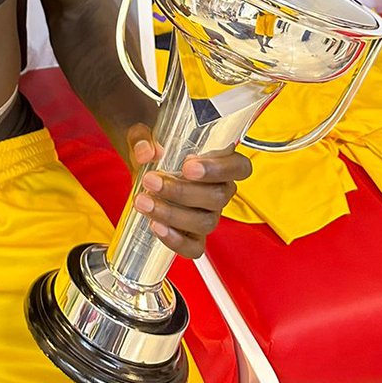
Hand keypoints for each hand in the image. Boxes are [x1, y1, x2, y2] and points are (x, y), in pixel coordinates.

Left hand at [125, 124, 251, 258]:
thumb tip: (146, 152)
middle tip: (152, 181)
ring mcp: (208, 214)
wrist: (142, 170)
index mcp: (219, 161)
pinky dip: (176, 240)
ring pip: (204, 222)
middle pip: (218, 197)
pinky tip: (155, 226)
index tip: (188, 166)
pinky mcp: (193, 235)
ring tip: (144, 201)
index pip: (239, 167)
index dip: (219, 168)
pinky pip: (194, 247)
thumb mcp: (143, 135)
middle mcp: (219, 190)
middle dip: (182, 191)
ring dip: (172, 213)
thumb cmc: (153, 148)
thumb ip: (142, 139)